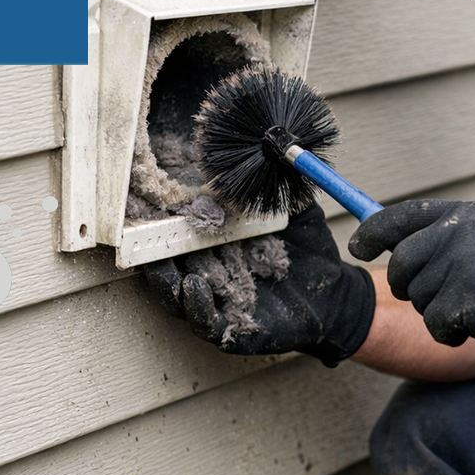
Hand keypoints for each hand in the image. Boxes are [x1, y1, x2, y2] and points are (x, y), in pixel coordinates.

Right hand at [144, 204, 374, 366]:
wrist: (337, 294)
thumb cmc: (309, 251)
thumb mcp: (297, 211)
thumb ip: (281, 184)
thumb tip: (272, 145)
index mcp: (219, 240)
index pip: (182, 227)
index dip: (162, 214)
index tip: (145, 194)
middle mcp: (212, 271)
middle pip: (170, 260)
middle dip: (151, 245)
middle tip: (137, 228)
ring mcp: (220, 301)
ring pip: (178, 293)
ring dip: (166, 276)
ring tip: (159, 259)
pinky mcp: (235, 329)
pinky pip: (206, 321)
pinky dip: (196, 305)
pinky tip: (193, 287)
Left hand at [348, 199, 474, 354]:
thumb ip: (441, 237)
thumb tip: (389, 247)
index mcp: (461, 215)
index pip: (400, 218)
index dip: (373, 233)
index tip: (359, 247)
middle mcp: (459, 234)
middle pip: (400, 264)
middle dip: (406, 285)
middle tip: (431, 295)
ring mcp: (462, 266)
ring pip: (416, 297)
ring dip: (435, 311)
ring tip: (468, 306)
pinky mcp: (467, 300)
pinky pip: (433, 324)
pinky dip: (448, 333)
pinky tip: (473, 326)